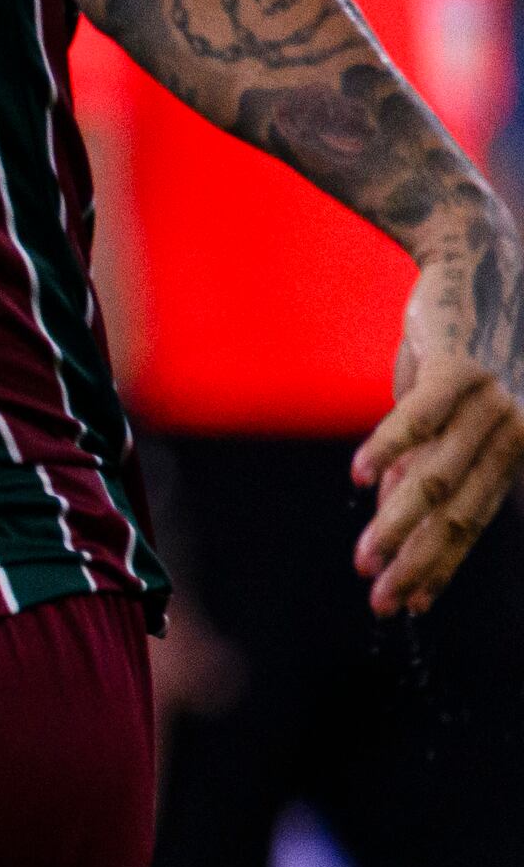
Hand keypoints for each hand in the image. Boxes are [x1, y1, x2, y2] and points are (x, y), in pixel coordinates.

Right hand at [357, 244, 523, 614]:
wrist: (474, 260)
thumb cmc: (454, 338)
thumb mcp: (436, 406)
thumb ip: (420, 457)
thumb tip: (387, 512)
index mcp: (511, 445)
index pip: (473, 521)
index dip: (440, 565)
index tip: (410, 606)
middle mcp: (512, 429)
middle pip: (461, 512)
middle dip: (420, 563)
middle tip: (383, 604)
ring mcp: (491, 398)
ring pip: (439, 476)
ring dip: (398, 524)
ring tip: (364, 561)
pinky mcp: (460, 366)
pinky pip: (420, 417)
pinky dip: (387, 448)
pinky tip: (358, 478)